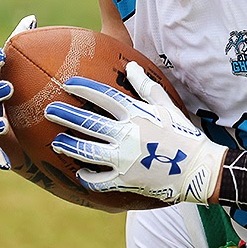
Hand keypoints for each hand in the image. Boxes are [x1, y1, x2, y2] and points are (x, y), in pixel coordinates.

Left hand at [46, 61, 225, 203]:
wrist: (198, 170)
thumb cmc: (183, 135)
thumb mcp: (167, 106)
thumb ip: (147, 87)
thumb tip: (131, 67)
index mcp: (136, 114)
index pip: (103, 96)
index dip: (83, 88)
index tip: (67, 84)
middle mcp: (126, 134)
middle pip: (87, 121)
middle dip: (65, 114)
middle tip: (49, 110)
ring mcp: (123, 159)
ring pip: (85, 150)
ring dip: (68, 145)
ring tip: (56, 141)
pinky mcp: (124, 180)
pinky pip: (98, 180)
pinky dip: (86, 177)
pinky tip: (79, 172)